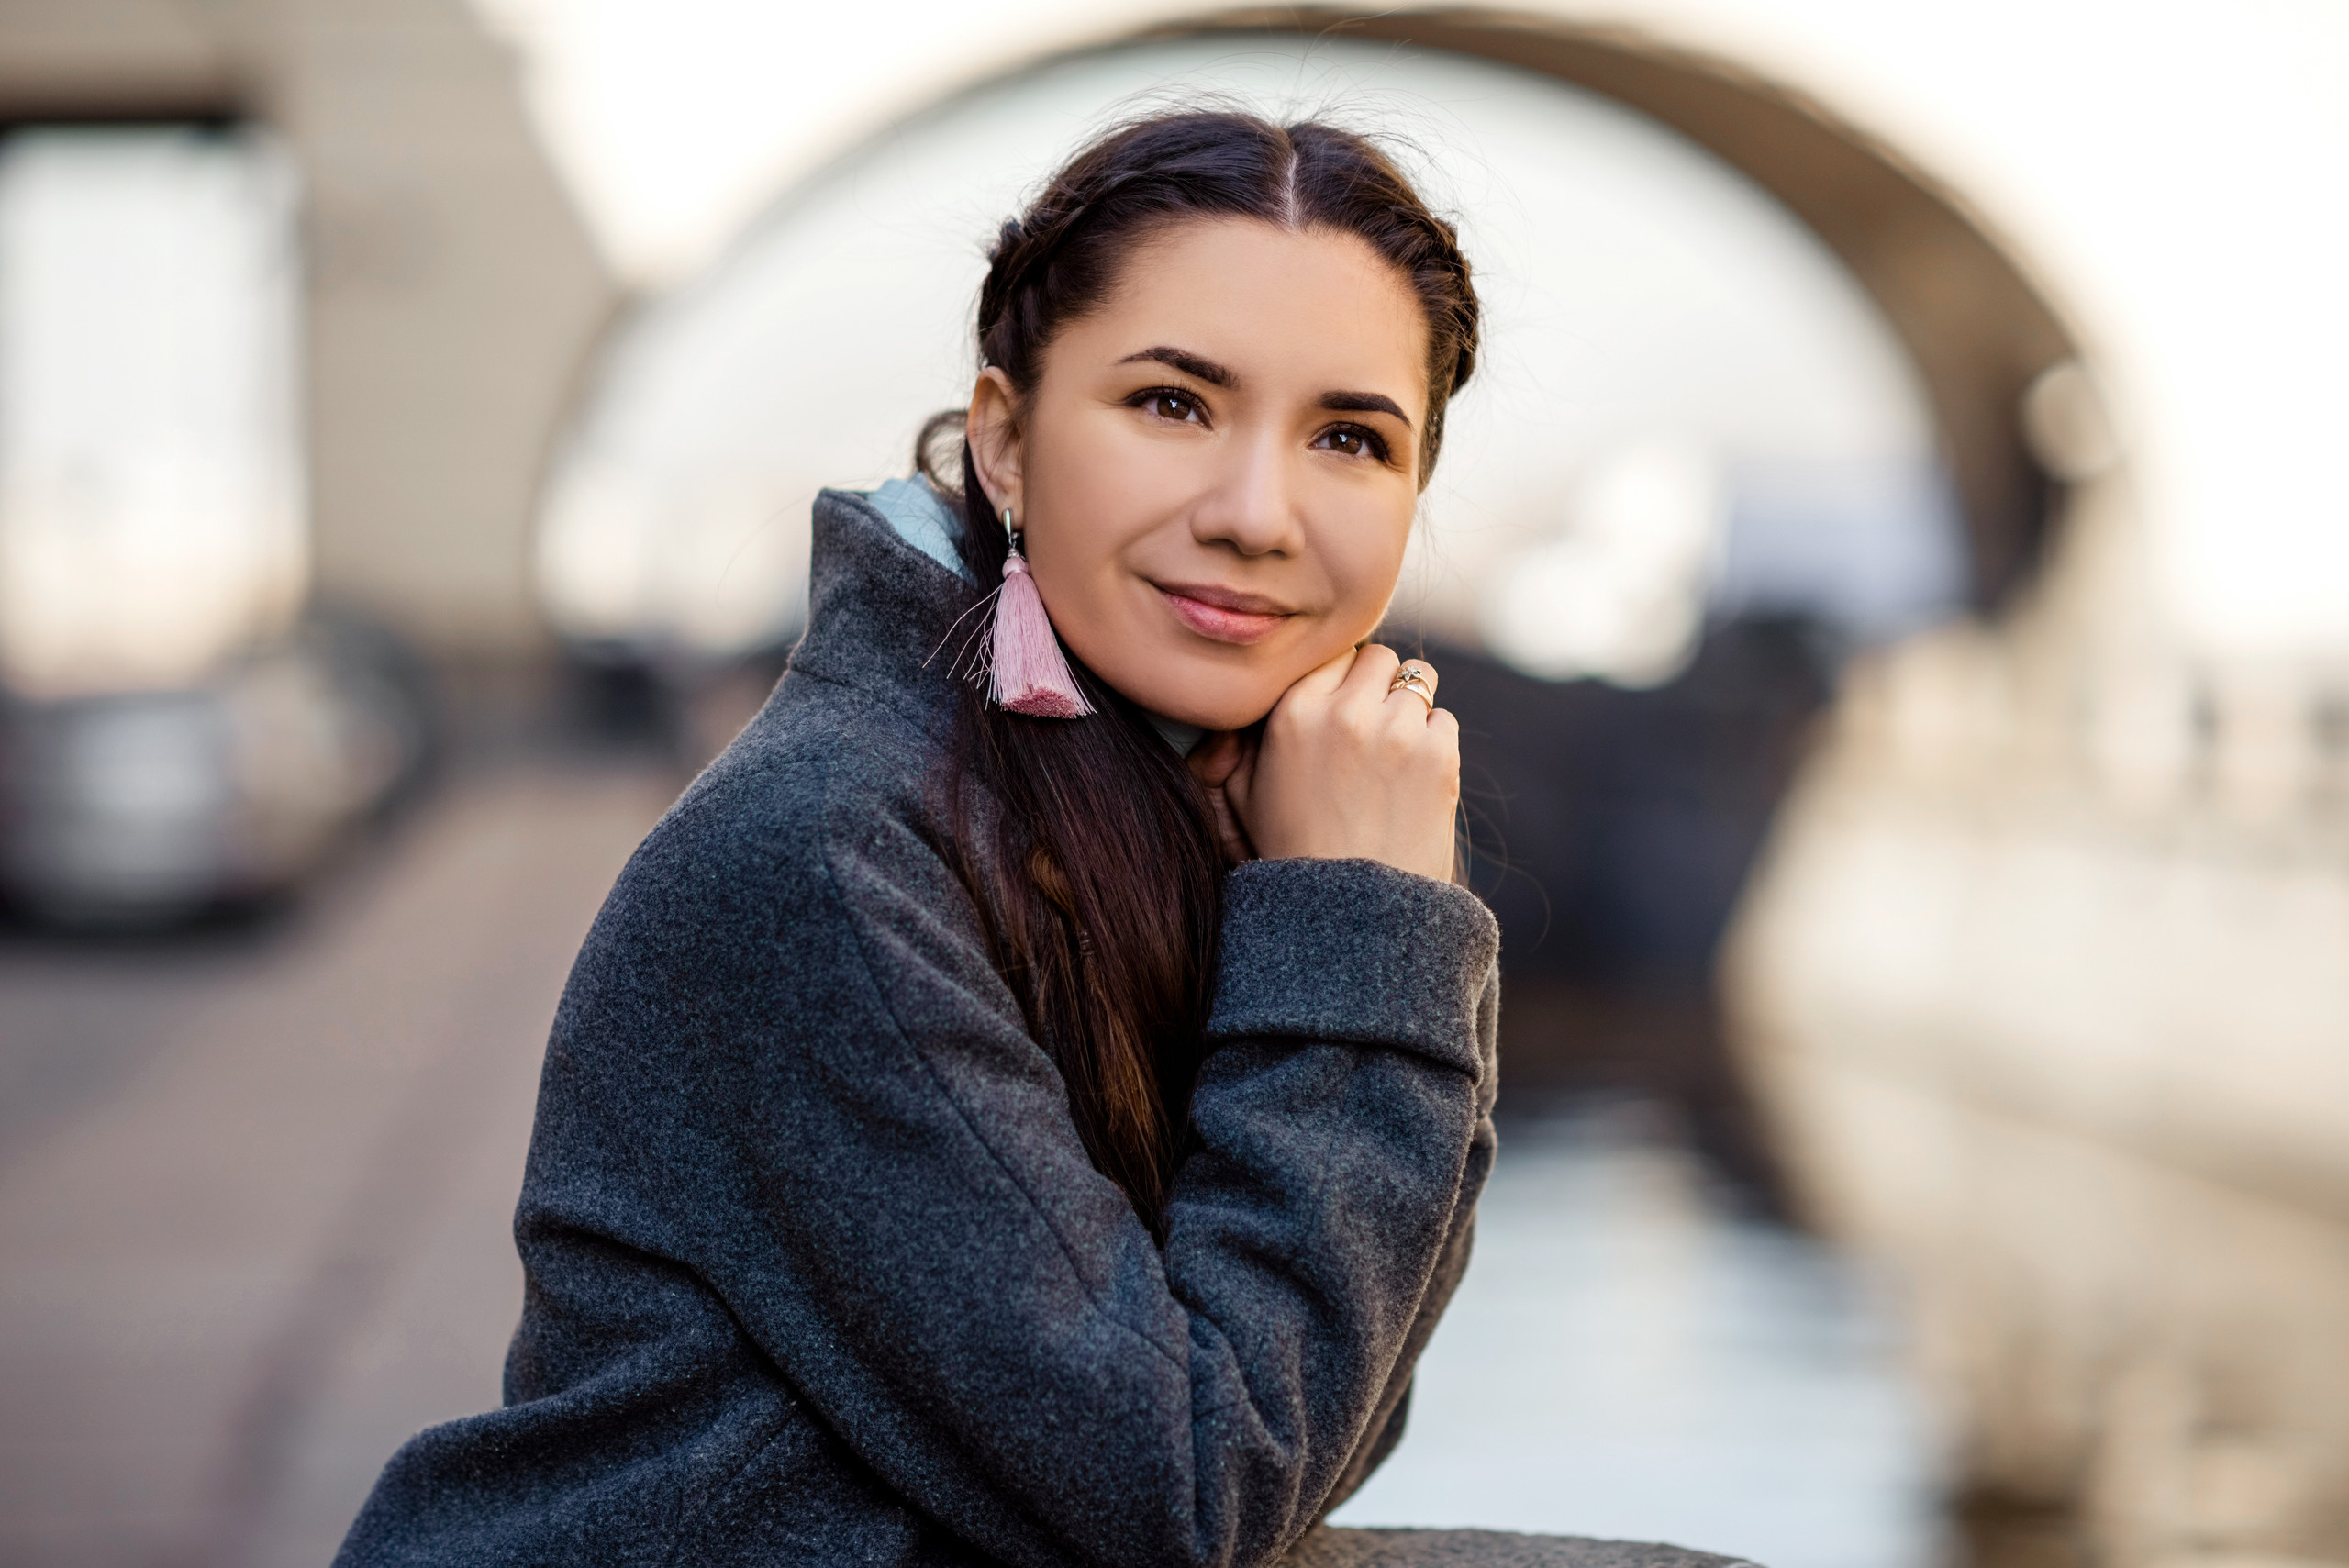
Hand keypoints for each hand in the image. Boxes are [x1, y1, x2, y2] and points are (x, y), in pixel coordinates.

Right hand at [1188, 647, 1458, 882]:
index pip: (1331, 653)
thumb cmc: (1291, 852)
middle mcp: (1346, 712)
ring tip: (1392, 755)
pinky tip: (1411, 780)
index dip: (1339, 679)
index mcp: (1292, 712)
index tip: (1340, 707)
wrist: (1351, 914)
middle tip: (1371, 726)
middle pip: (1377, 657)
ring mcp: (1397, 731)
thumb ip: (1245, 737)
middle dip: (1376, 685)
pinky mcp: (1439, 755)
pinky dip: (1433, 742)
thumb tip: (1253, 694)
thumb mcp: (1244, 795)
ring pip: (1417, 681)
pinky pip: (1444, 720)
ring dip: (1408, 708)